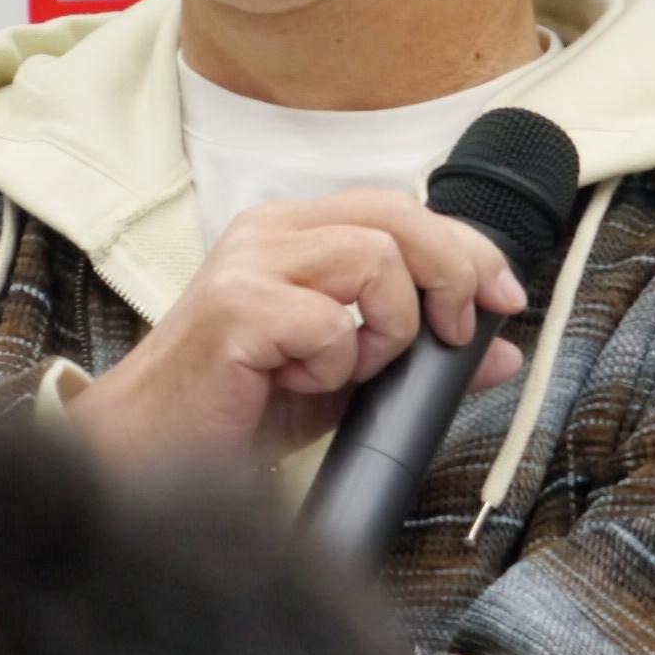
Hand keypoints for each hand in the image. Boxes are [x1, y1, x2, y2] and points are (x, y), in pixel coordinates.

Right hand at [67, 189, 528, 468]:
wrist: (152, 448)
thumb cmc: (238, 405)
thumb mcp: (346, 375)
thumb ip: (418, 354)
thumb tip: (500, 352)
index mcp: (290, 230)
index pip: (398, 207)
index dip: (463, 245)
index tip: (501, 296)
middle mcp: (268, 232)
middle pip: (396, 215)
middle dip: (450, 272)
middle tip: (452, 333)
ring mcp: (248, 265)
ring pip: (374, 260)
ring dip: (387, 329)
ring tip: (349, 369)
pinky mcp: (236, 309)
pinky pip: (331, 325)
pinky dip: (335, 367)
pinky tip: (298, 382)